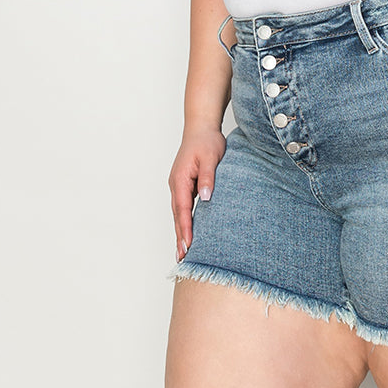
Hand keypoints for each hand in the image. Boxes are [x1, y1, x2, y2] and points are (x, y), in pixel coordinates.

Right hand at [168, 126, 226, 262]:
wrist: (201, 129)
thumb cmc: (207, 142)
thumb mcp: (211, 157)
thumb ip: (208, 178)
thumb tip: (206, 198)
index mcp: (180, 179)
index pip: (183, 209)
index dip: (185, 228)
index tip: (188, 244)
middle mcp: (176, 185)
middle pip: (177, 216)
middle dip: (180, 237)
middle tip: (182, 258)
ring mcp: (178, 187)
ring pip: (179, 214)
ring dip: (180, 233)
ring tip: (183, 254)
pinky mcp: (184, 187)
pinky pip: (183, 209)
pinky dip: (184, 223)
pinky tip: (188, 235)